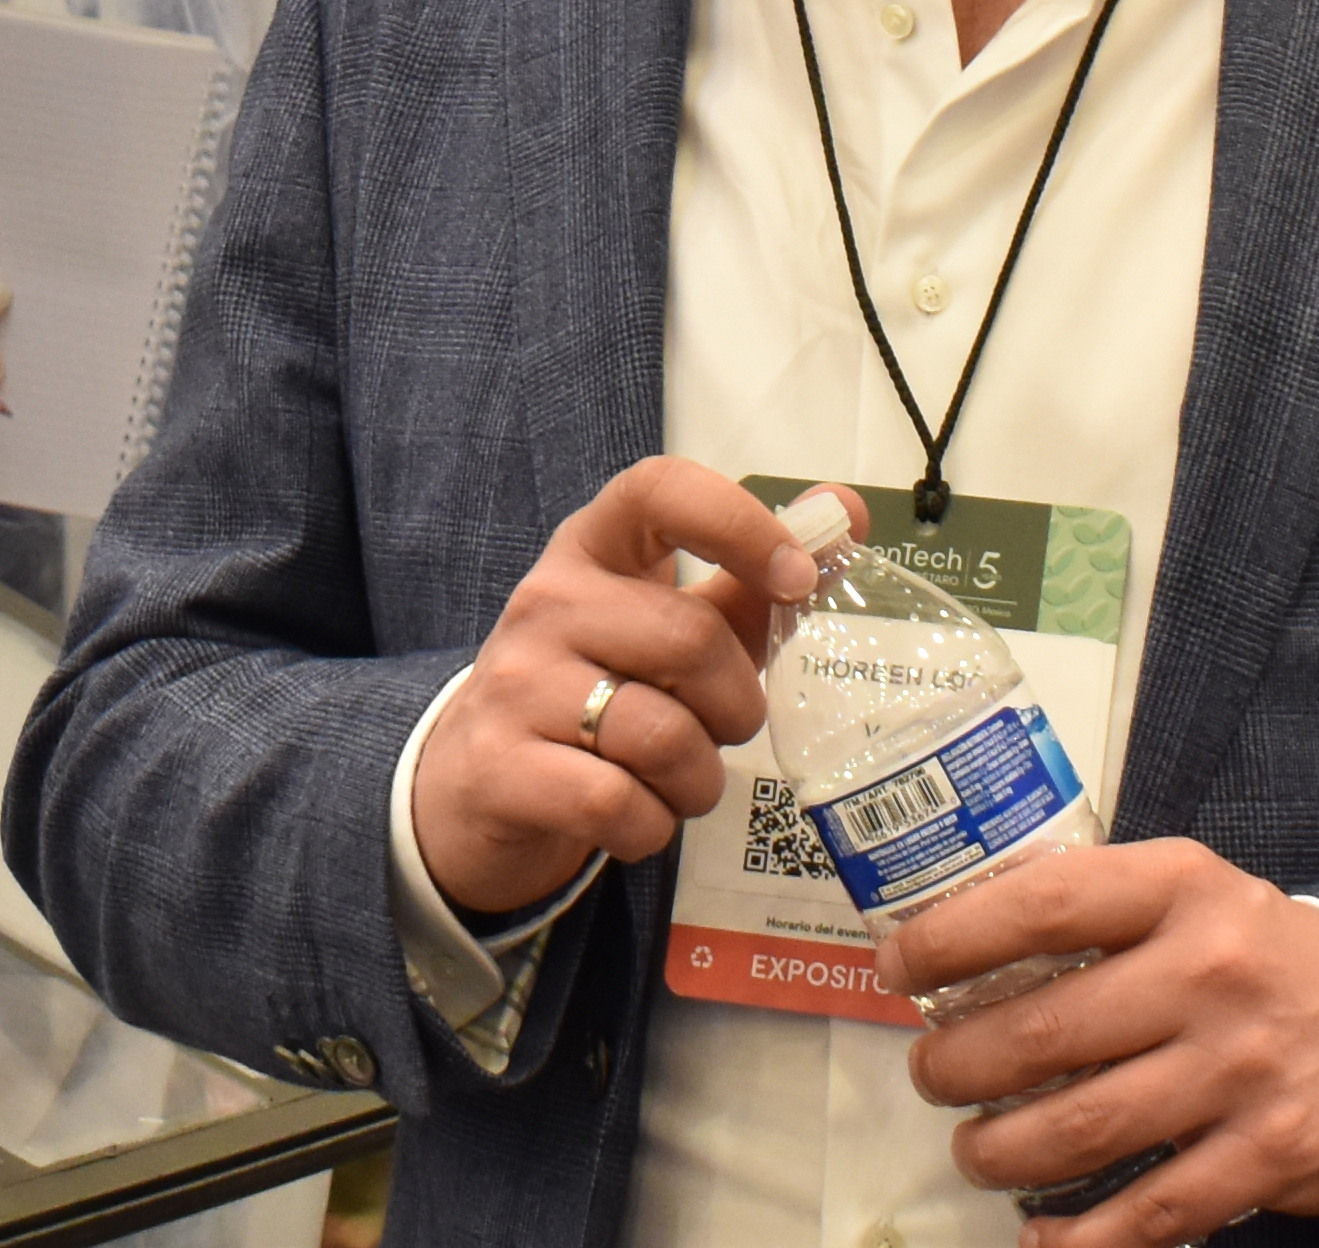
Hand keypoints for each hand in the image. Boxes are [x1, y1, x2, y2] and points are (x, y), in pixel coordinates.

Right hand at [410, 457, 820, 918]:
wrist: (475, 781)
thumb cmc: (595, 690)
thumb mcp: (663, 627)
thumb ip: (750, 581)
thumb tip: (843, 511)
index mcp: (592, 549)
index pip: (660, 491)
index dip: (740, 524)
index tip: (797, 578)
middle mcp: (546, 601)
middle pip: (689, 638)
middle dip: (736, 705)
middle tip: (723, 730)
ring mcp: (515, 684)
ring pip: (661, 735)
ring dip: (698, 780)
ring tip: (678, 781)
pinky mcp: (501, 767)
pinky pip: (618, 804)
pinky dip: (651, 827)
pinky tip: (634, 816)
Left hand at [887, 844, 1318, 1240]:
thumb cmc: (1262, 962)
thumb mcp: (1192, 896)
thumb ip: (1094, 906)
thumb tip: (953, 936)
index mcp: (1182, 890)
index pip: (1044, 903)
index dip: (952, 937)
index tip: (898, 964)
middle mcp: (1212, 974)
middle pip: (1045, 1034)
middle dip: (959, 1068)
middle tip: (932, 1078)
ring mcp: (1241, 1070)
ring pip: (1081, 1130)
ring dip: (1000, 1152)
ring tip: (976, 1150)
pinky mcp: (1268, 1155)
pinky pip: (1150, 1211)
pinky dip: (1079, 1237)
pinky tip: (1041, 1236)